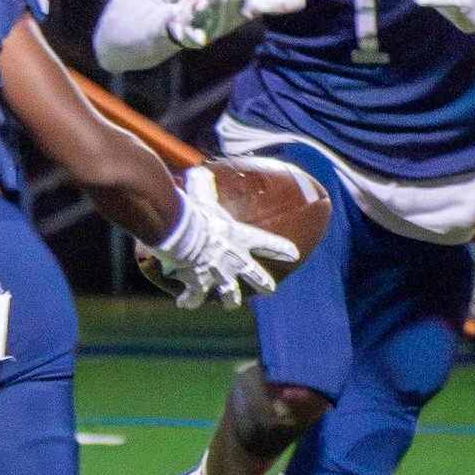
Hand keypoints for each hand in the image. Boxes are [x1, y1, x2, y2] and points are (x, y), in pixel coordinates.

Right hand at [141, 164, 295, 308]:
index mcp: (239, 237)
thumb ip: (203, 183)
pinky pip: (195, 297)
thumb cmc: (193, 211)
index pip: (268, 243)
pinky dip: (190, 300)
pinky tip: (186, 303)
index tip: (294, 254)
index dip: (281, 249)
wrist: (180, 231)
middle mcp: (233, 260)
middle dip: (265, 285)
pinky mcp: (199, 284)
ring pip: (231, 295)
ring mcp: (218, 274)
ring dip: (231, 300)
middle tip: (270, 290)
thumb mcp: (201, 194)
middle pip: (256, 277)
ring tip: (231, 303)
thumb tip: (199, 170)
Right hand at [165, 0, 303, 49]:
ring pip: (195, 8)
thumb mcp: (248, 6)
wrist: (182, 26)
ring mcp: (195, 14)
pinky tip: (199, 41)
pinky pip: (186, 34)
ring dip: (197, 7)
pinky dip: (190, 36)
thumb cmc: (222, 11)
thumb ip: (275, 3)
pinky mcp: (184, 30)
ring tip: (200, 4)